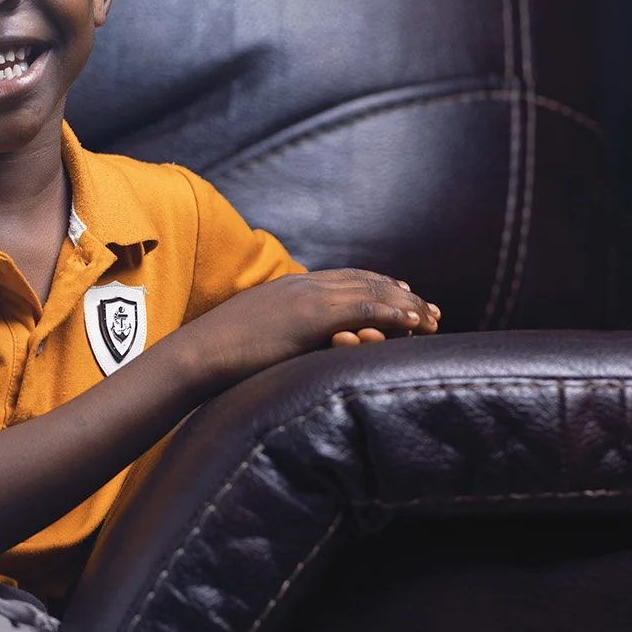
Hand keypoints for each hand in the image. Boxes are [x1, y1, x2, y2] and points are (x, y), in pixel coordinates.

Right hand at [189, 269, 440, 387]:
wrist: (199, 352)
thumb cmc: (217, 352)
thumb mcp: (253, 334)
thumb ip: (276, 331)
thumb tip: (283, 344)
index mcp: (290, 288)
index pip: (345, 279)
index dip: (377, 286)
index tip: (402, 294)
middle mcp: (304, 285)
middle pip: (366, 282)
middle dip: (402, 296)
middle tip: (431, 310)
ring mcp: (309, 296)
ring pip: (373, 292)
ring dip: (407, 305)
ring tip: (433, 318)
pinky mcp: (313, 314)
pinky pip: (365, 308)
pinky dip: (394, 313)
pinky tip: (413, 322)